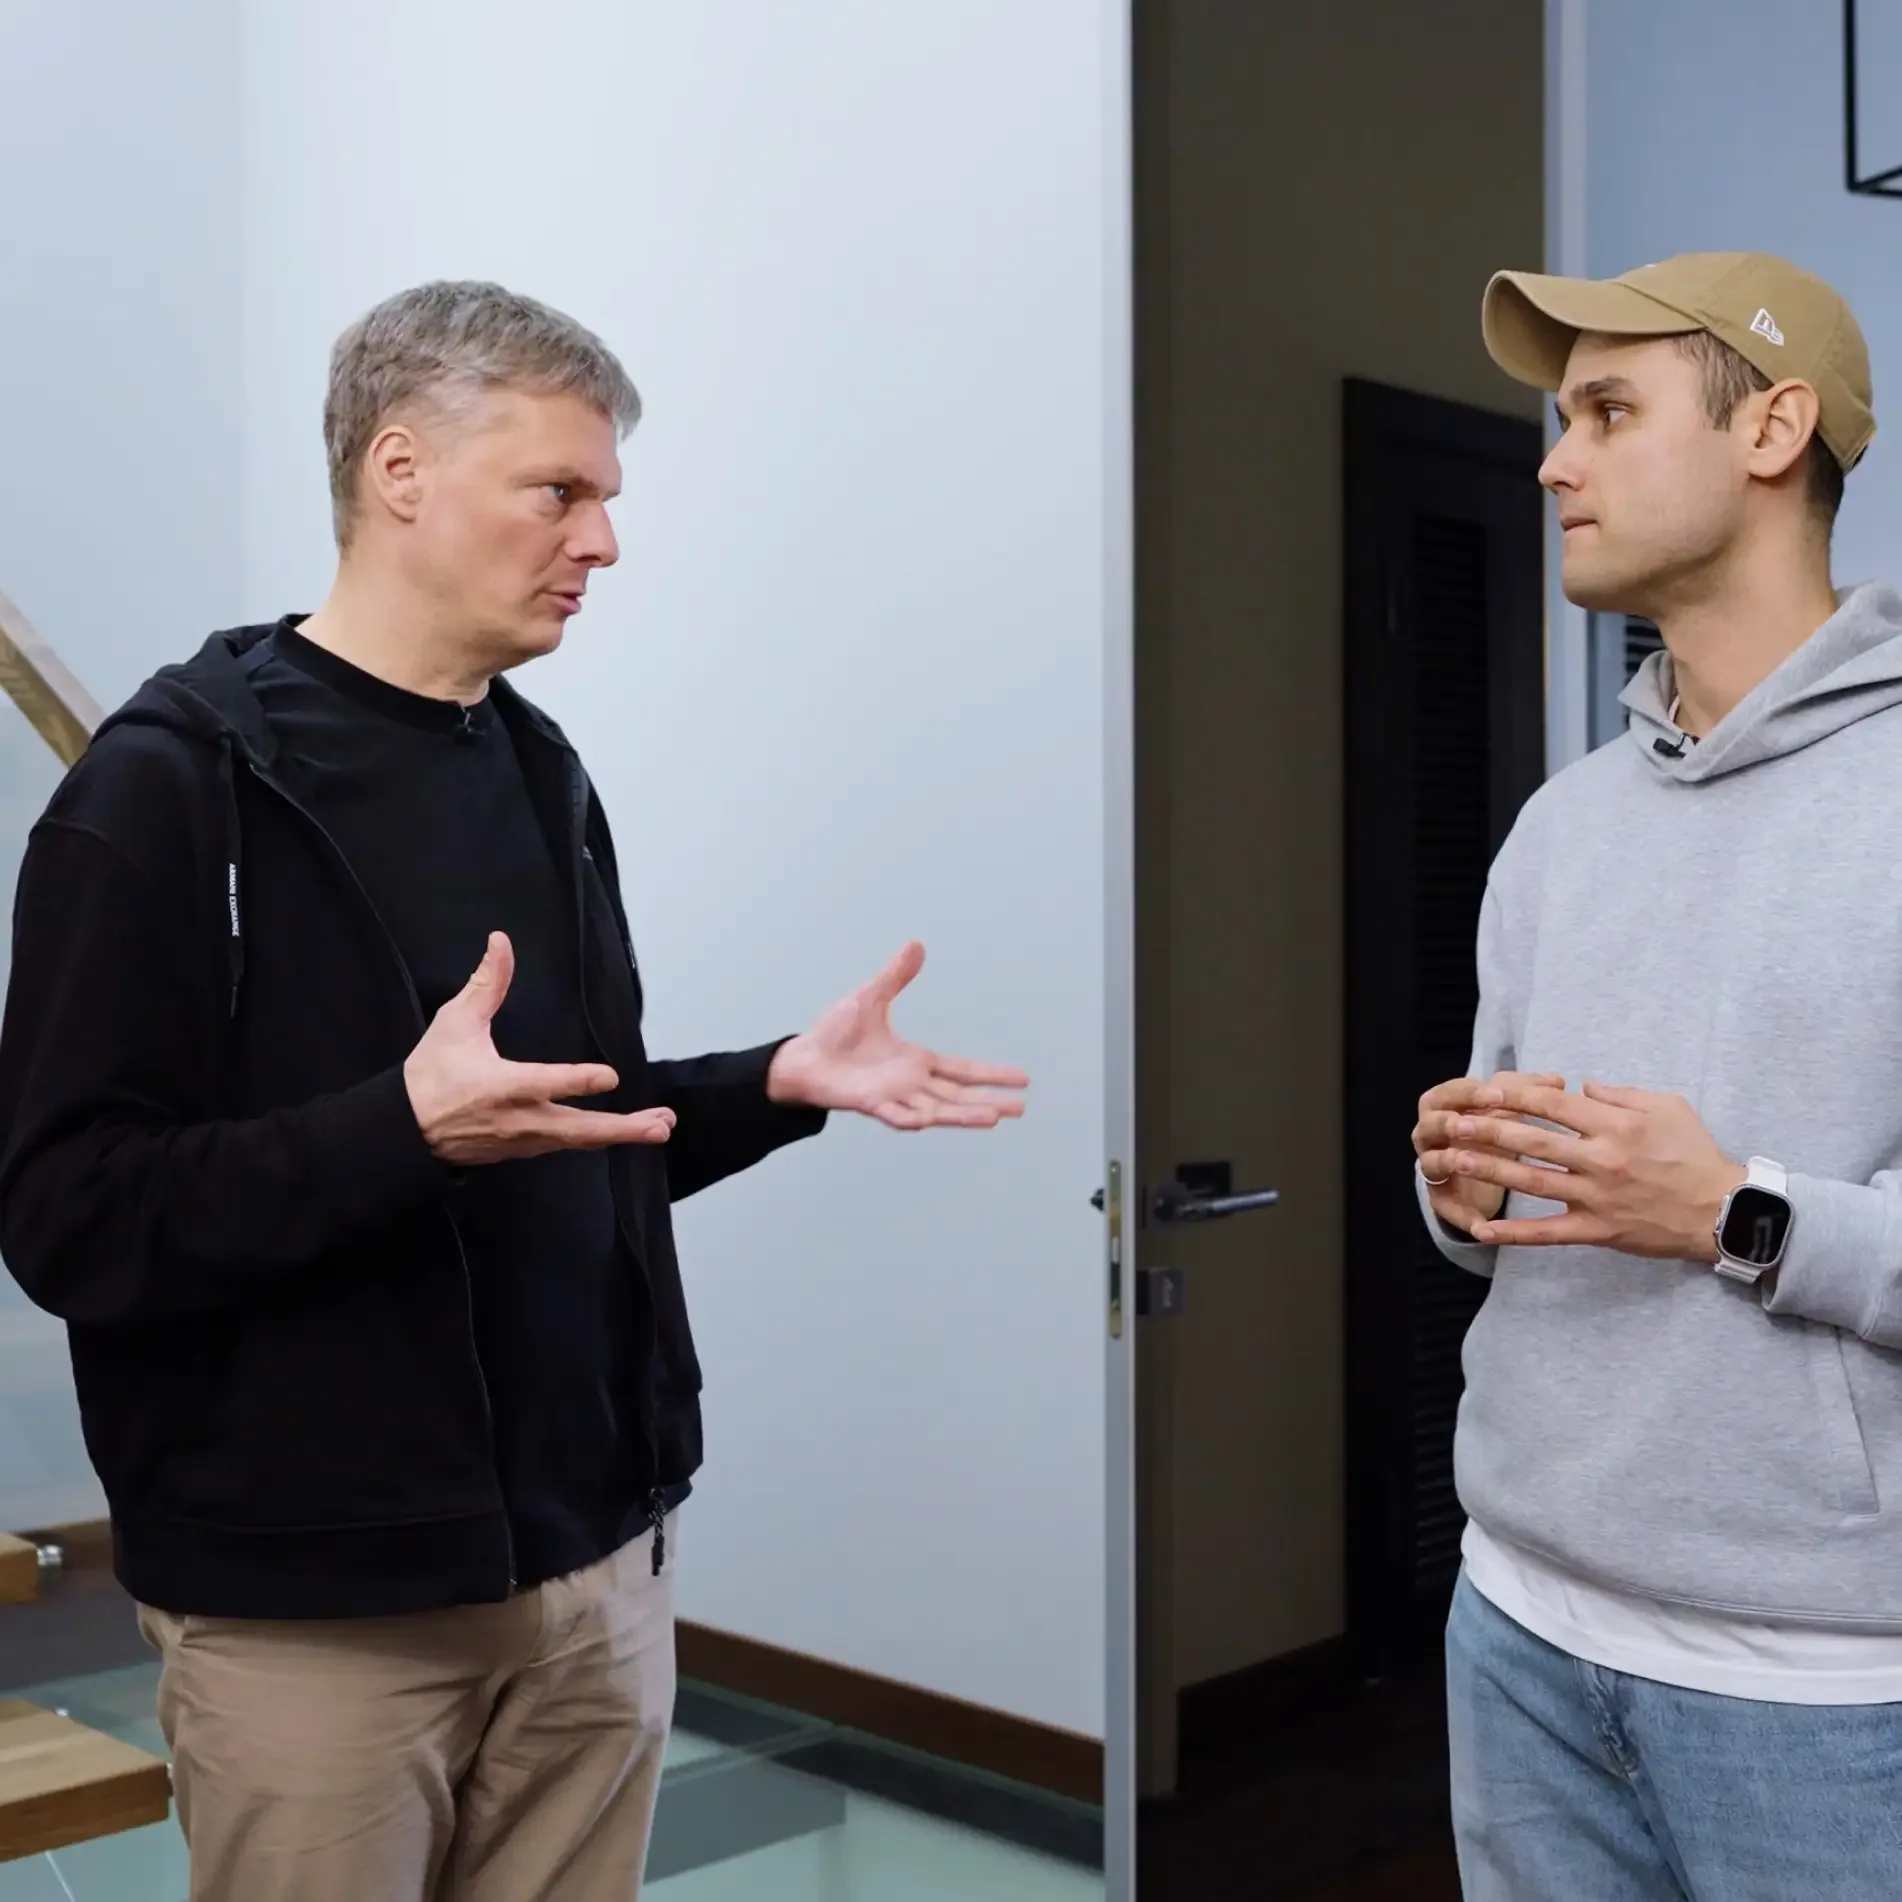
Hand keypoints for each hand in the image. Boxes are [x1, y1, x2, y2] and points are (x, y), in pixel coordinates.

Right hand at [405, 933, 676, 1164]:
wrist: (404, 1129)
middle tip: (661, 1124)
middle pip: (579, 1128)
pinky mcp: (523, 1150)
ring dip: (620, 1134)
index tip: (610, 1077)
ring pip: (579, 1140)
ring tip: (659, 1128)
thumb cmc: (431, 1074)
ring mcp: (523, 1140)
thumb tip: (501, 942)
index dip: (578, 1081)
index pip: (546, 1083)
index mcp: (502, 1086)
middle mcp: (519, 1119)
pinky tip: (621, 1133)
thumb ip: (486, 984)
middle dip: (623, 1128)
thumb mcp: (455, 1022)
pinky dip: (596, 1140)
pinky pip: (566, 1145)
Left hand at [766, 941, 1029, 1130]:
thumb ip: (896, 976)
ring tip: (993, 1118)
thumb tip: (917, 945)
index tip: (1022, 1079)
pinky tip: (928, 1121)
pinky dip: (909, 1118)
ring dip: (963, 1116)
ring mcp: (893, 1096)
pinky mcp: (869, 1103)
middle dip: (989, 1102)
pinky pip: (894, 1114)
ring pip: (936, 1110)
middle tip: (1020, 1108)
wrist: (801, 1058)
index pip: (963, 1070)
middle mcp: (911, 1083)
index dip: (991, 1074)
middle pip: (958, 1096)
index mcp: (916, 1061)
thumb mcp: (871, 997)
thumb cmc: (834, 1034)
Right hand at [1414, 1072, 1564, 1235]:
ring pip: (1429, 1161)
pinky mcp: (1440, 1197)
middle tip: (1470, 1123)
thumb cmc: (1501, 1129)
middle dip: (1450, 1121)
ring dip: (1446, 1161)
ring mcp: (1433, 1165)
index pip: (1455, 1091)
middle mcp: (1433, 1132)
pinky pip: (1444, 1206)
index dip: (1474, 1091)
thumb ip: (1529, 1093)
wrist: (1486, 1171)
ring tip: (1464, 1163)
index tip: (1501, 1094)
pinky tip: (1482, 1224)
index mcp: (1449, 1103)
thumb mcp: (1512, 1108)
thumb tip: (1559, 1081)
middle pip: (1431, 1121)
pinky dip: (1462, 1215)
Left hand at [1433, 1078, 1743, 1258]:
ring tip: (1456, 1161)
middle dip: (1488, 1130)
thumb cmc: (1696, 1154)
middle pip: (1533, 1141)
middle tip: (1453, 1122)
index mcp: (1615, 1125)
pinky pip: (1549, 1232)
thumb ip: (1621, 1094)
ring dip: (1491, 1172)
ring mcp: (1598, 1197)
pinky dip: (1514, 1233)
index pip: (1553, 1104)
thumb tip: (1582, 1085)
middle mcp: (1602, 1159)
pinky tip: (1482, 1229)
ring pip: (1533, 1182)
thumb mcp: (1667, 1107)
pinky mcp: (1599, 1231)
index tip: (1485, 1090)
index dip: (1515, 1095)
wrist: (1725, 1211)